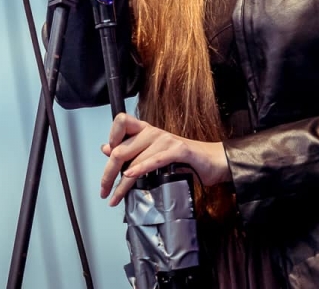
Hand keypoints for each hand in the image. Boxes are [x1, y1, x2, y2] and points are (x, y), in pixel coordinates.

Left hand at [99, 113, 230, 206]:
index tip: (107, 161)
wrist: (214, 160)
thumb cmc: (183, 159)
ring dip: (122, 182)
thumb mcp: (153, 154)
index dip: (111, 138)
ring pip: (134, 159)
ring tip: (115, 197)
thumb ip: (131, 151)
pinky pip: (154, 159)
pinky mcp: (178, 150)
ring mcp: (165, 139)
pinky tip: (130, 177)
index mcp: (145, 130)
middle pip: (121, 149)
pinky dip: (141, 168)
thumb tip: (106, 148)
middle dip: (108, 173)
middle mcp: (152, 132)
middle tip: (103, 190)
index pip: (121, 122)